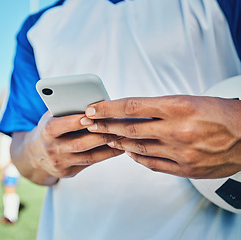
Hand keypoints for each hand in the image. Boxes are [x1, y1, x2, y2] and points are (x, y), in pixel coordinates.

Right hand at [25, 112, 123, 178]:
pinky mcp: (68, 172)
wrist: (35, 154)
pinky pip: (90, 163)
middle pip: (79, 143)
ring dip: (108, 147)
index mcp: (45, 132)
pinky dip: (105, 155)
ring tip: (123, 137)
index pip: (60, 127)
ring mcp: (60, 163)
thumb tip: (92, 103)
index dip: (75, 122)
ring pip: (88, 156)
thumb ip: (66, 110)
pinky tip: (119, 147)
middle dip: (100, 135)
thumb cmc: (50, 127)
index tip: (91, 116)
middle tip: (118, 126)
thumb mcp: (51, 116)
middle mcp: (52, 149)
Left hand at [86, 95, 240, 178]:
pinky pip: (152, 163)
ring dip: (118, 142)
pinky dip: (137, 157)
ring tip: (106, 137)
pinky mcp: (185, 168)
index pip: (132, 106)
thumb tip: (131, 111)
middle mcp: (177, 129)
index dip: (108, 108)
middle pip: (130, 128)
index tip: (93, 108)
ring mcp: (181, 151)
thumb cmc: (222, 114)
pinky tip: (129, 152)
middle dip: (105, 125)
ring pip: (138, 147)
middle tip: (89, 123)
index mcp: (179, 106)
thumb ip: (160, 107)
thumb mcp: (190, 100)